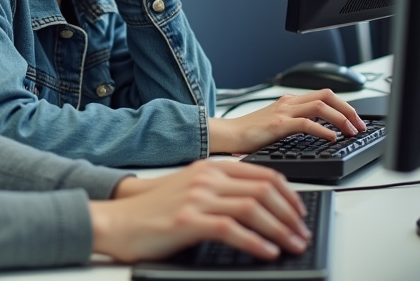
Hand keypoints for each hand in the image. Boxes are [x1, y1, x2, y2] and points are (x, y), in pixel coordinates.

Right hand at [90, 161, 310, 261]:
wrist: (118, 221)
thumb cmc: (153, 211)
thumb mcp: (191, 190)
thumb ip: (221, 191)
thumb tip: (259, 206)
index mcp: (210, 167)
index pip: (263, 174)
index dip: (289, 195)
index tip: (299, 213)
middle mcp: (206, 178)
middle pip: (263, 189)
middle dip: (290, 214)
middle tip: (302, 233)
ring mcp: (197, 198)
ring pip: (252, 208)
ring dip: (279, 229)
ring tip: (292, 245)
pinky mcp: (189, 220)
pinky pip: (232, 229)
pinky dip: (255, 242)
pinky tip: (267, 252)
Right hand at [208, 89, 367, 153]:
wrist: (227, 135)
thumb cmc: (249, 133)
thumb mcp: (278, 124)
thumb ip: (297, 123)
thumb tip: (323, 132)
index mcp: (289, 102)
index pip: (324, 95)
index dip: (345, 106)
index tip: (356, 120)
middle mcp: (288, 103)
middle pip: (327, 95)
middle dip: (348, 109)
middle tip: (360, 125)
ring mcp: (283, 112)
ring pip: (320, 106)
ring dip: (341, 118)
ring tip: (351, 132)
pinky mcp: (278, 125)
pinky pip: (307, 123)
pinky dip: (324, 130)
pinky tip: (331, 138)